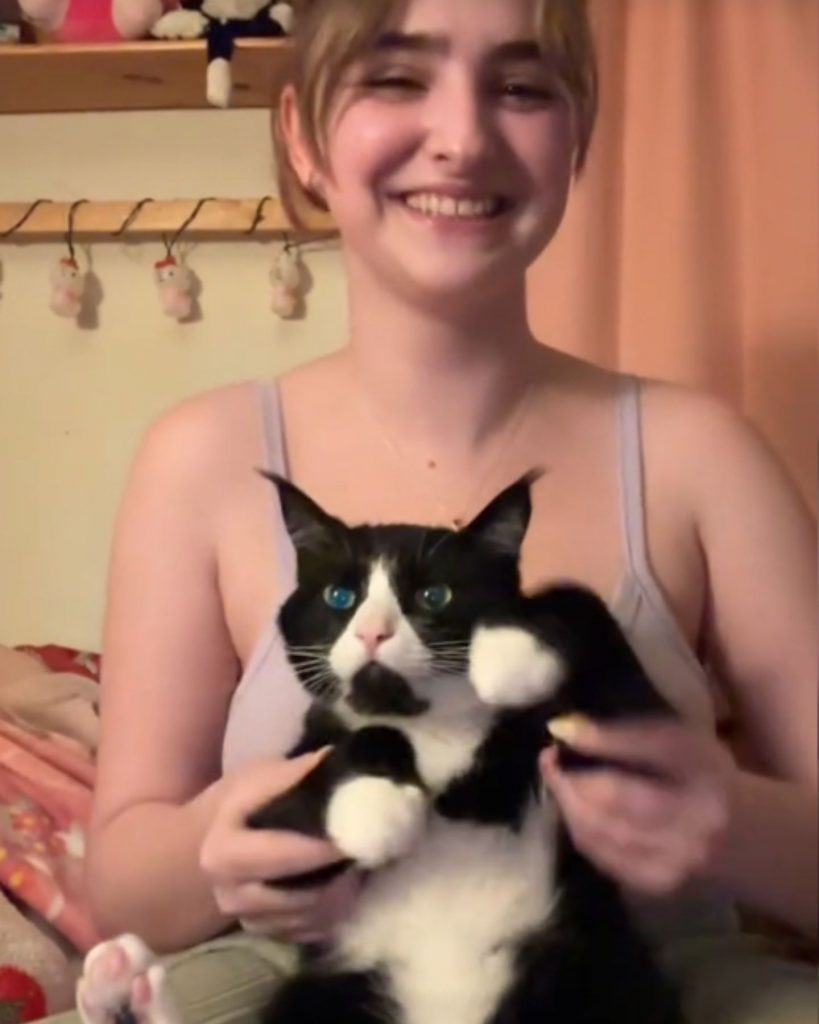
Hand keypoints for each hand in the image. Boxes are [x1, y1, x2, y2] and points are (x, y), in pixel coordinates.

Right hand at [199, 751, 361, 942]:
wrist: (207, 843)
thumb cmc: (240, 803)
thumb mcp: (258, 777)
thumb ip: (295, 774)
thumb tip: (338, 761)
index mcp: (224, 851)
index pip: (280, 853)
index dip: (321, 846)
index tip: (357, 830)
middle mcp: (230, 893)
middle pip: (298, 893)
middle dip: (336, 872)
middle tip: (367, 849)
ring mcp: (248, 920)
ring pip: (309, 915)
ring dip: (341, 891)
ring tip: (361, 862)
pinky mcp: (268, 935)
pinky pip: (312, 930)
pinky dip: (335, 909)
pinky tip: (348, 883)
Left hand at [540, 715, 734, 895]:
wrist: (751, 840)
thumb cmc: (707, 776)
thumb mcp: (677, 741)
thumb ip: (624, 735)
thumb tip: (562, 728)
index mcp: (698, 779)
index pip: (633, 764)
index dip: (589, 751)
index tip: (556, 737)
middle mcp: (687, 827)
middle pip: (605, 807)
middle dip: (566, 784)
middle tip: (550, 761)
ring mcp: (671, 864)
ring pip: (595, 835)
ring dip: (568, 807)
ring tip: (560, 782)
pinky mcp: (655, 886)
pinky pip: (600, 857)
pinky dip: (581, 830)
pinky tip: (578, 812)